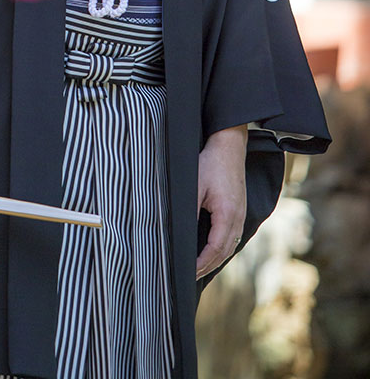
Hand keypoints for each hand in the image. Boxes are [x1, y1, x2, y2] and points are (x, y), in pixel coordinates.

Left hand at [196, 124, 247, 279]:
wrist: (229, 145)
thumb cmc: (210, 163)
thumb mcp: (194, 186)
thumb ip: (190, 211)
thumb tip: (181, 234)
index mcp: (228, 214)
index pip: (215, 248)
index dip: (202, 263)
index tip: (188, 271)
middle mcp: (238, 218)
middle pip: (225, 252)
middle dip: (208, 266)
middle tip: (190, 276)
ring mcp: (241, 214)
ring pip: (230, 245)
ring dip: (215, 258)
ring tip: (199, 268)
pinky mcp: (239, 209)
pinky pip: (232, 236)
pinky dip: (222, 248)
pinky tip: (212, 250)